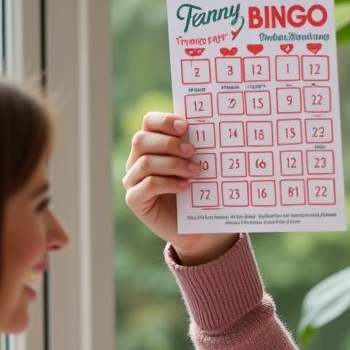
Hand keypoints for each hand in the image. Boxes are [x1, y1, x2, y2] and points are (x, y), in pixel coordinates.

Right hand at [123, 111, 237, 264]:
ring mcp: (133, 180)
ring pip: (145, 162)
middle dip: (169, 143)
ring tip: (196, 171)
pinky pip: (147, 185)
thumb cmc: (200, 194)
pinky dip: (168, 183)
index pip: (149, 122)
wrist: (198, 229)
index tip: (186, 126)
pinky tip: (186, 186)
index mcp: (152, 145)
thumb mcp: (200, 169)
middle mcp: (137, 160)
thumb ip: (198, 152)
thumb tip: (216, 134)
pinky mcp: (135, 200)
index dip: (164, 121)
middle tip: (193, 151)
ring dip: (173, 164)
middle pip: (142, 140)